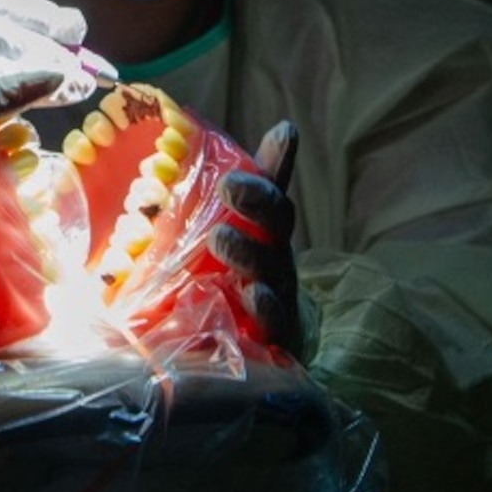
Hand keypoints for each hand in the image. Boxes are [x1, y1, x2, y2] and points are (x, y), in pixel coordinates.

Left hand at [214, 120, 306, 353]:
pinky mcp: (274, 340)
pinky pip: (275, 323)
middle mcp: (274, 260)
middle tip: (228, 183)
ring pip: (272, 271)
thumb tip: (209, 151)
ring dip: (249, 253)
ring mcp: (277, 299)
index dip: (281, 160)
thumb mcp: (214, 242)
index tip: (283, 133)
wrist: (259, 357)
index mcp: (262, 232)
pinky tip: (252, 296)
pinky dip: (266, 308)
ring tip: (220, 237)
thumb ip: (208, 210)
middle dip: (258, 201)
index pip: (270, 192)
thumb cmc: (229, 287)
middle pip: (276, 225)